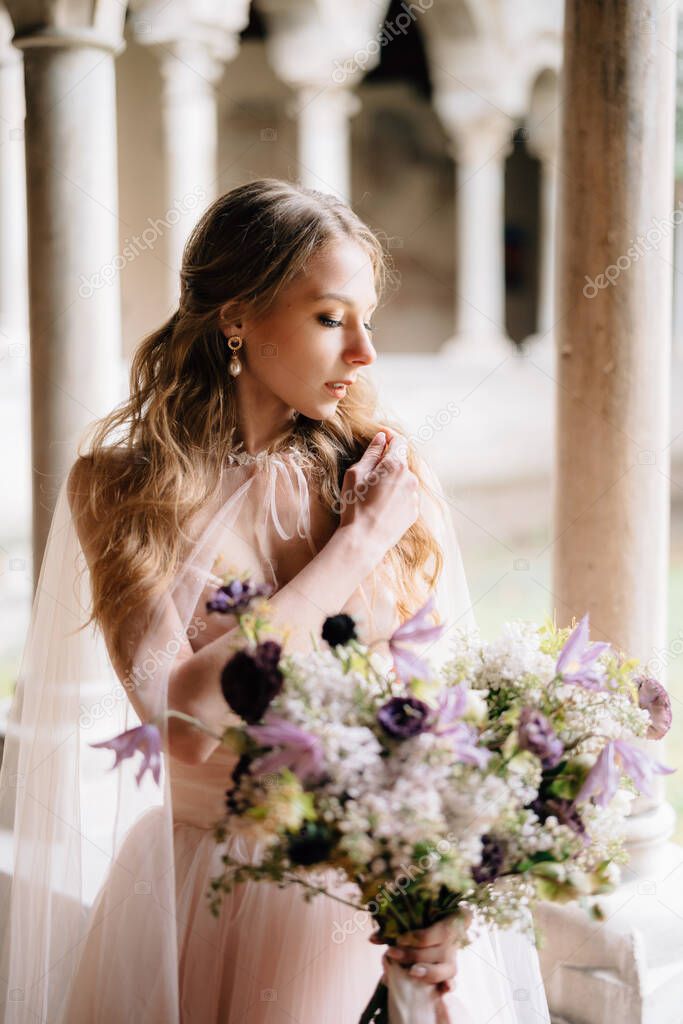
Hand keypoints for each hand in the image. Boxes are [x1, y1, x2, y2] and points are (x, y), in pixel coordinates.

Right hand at [339, 430, 419, 553]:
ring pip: (403, 479)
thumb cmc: (355, 506)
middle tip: (368, 474)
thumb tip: (381, 438)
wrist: (364, 540)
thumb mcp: (356, 474)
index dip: (389, 436)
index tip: (380, 437)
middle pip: (400, 461)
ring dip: (392, 480)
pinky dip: (396, 496)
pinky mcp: (414, 511)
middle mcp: (410, 478)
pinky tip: (381, 506)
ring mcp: (414, 496)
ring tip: (373, 495)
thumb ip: (371, 453)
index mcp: (395, 465)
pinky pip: (406, 496)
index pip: (398, 441)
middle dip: (387, 463)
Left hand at [370, 913, 472, 993]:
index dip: (418, 937)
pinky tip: (441, 990)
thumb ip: (393, 929)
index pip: (439, 930)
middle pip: (438, 950)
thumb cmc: (421, 923)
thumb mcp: (411, 921)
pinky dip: (447, 987)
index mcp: (449, 921)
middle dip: (413, 954)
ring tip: (411, 972)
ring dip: (428, 972)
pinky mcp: (450, 975)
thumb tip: (372, 939)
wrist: (436, 931)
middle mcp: (453, 941)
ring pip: (447, 969)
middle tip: (392, 954)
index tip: (399, 939)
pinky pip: (452, 983)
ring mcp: (453, 959)